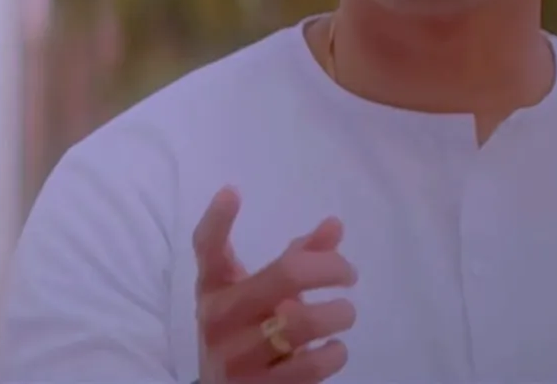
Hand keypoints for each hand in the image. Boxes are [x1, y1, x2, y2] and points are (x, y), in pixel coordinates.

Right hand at [194, 186, 355, 382]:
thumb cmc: (247, 333)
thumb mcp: (262, 296)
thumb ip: (297, 259)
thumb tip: (335, 226)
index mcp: (215, 289)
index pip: (208, 250)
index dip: (217, 220)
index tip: (232, 192)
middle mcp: (218, 319)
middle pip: (285, 275)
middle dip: (330, 268)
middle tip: (348, 274)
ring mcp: (236, 357)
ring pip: (304, 322)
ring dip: (338, 314)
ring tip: (343, 313)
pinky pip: (310, 364)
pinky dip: (334, 353)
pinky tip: (334, 348)